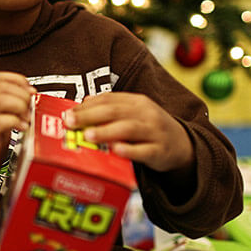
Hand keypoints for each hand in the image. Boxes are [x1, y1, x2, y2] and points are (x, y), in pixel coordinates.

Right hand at [0, 72, 35, 214]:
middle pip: (1, 86)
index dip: (20, 81)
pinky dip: (14, 122)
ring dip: (19, 106)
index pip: (0, 78)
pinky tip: (22, 130)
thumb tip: (33, 103)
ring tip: (26, 118)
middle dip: (22, 94)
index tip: (31, 94)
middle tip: (30, 109)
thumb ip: (11, 113)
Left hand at [63, 92, 193, 173]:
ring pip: (129, 129)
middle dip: (90, 116)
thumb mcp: (133, 114)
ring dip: (106, 131)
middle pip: (115, 111)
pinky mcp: (160, 152)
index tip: (67, 113)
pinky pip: (144, 151)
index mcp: (136, 102)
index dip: (86, 105)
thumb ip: (111, 109)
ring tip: (88, 135)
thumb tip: (82, 105)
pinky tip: (115, 151)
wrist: (183, 145)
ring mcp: (154, 132)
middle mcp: (146, 114)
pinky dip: (129, 151)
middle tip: (70, 122)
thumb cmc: (149, 129)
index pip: (109, 99)